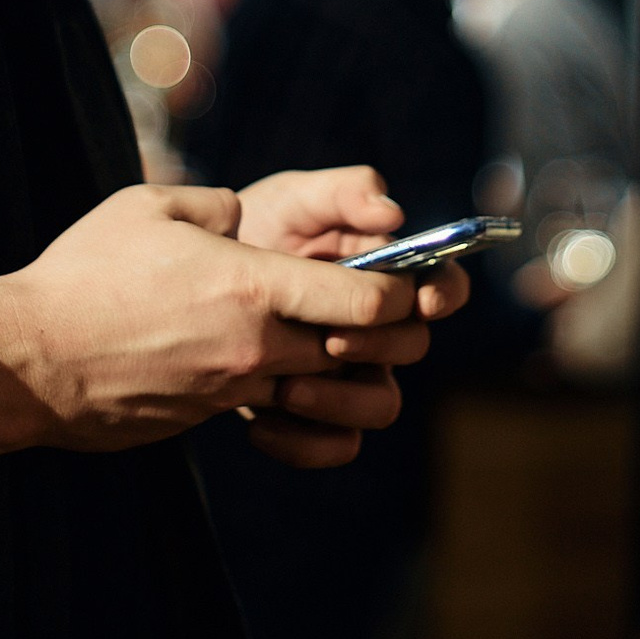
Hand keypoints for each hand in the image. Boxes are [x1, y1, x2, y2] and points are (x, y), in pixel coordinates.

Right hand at [0, 184, 417, 461]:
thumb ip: (215, 206)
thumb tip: (240, 219)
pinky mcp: (203, 419)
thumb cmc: (84, 274)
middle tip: (380, 310)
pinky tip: (267, 369)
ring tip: (327, 340)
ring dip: (337, 370)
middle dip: (385, 334)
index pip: (370, 301)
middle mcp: (257, 347)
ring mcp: (230, 392)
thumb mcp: (152, 207)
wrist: (26, 361)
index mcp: (254, 287)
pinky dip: (285, 396)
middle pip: (362, 353)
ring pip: (322, 392)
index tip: (396, 276)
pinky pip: (270, 413)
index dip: (401, 290)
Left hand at [232, 165, 475, 467]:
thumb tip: (391, 213)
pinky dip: (301, 442)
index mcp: (388, 275)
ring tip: (286, 387)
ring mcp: (350, 376)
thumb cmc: (261, 228)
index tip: (421, 298)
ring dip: (340, 401)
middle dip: (376, 344)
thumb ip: (345, 192)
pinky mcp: (315, 414)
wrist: (196, 281)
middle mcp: (378, 330)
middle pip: (412, 348)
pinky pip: (334, 446)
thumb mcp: (295, 198)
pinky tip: (258, 422)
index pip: (443, 287)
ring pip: (380, 407)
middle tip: (329, 339)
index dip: (443, 294)